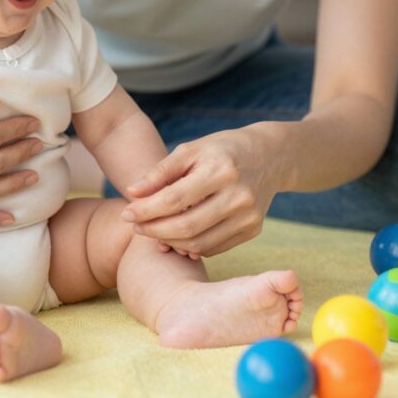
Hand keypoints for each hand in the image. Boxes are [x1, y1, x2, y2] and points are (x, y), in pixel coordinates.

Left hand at [122, 127, 278, 257]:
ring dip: (169, 242)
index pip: (175, 199)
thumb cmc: (222, 150)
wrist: (270, 156)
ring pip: (199, 244)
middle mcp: (239, 195)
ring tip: (153, 231)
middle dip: (154, 230)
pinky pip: (214, 247)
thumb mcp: (191, 150)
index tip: (127, 213)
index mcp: (221, 170)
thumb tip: (131, 192)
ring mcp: (249, 216)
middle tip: (136, 226)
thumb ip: (160, 172)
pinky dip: (190, 246)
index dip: (146, 210)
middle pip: (186, 226)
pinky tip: (176, 236)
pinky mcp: (254, 229)